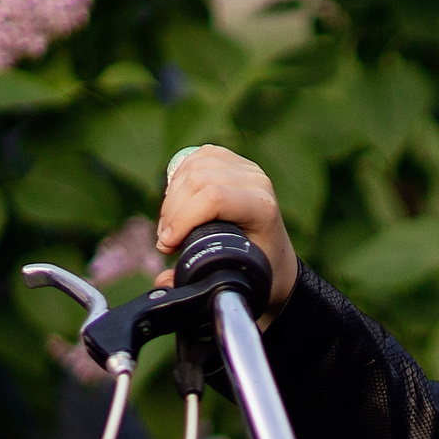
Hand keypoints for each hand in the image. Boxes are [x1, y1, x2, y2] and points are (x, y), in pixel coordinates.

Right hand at [153, 144, 297, 309]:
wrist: (275, 256)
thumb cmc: (257, 269)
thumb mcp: (233, 278)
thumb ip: (195, 280)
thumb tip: (163, 281)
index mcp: (263, 208)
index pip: (214, 198)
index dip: (182, 218)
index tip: (168, 245)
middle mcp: (258, 183)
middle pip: (198, 180)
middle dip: (173, 211)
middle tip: (167, 239)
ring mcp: (247, 169)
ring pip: (194, 167)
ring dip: (172, 197)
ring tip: (170, 225)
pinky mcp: (233, 161)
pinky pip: (197, 157)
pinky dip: (179, 177)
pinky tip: (177, 199)